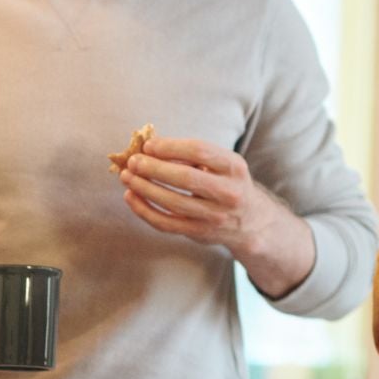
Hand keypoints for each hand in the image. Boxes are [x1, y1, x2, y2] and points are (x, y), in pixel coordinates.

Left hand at [119, 135, 314, 296]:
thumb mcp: (221, 165)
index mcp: (234, 168)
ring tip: (126, 177)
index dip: (170, 147)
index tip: (149, 145)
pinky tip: (131, 197)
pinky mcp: (200, 233)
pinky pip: (166, 223)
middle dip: (154, 168)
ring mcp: (214, 216)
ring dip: (144, 188)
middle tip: (133, 161)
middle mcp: (228, 193)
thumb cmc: (227, 184)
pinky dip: (144, 210)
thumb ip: (191, 155)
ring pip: (172, 202)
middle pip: (185, 178)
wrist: (251, 222)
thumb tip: (150, 147)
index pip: (199, 151)